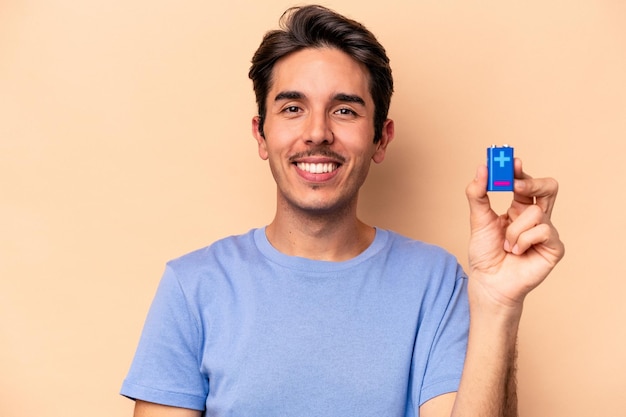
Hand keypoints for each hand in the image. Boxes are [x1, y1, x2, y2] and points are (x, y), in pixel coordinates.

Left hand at [465, 159, 564, 310]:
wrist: (488, 282)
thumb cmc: (485, 253)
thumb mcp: (478, 219)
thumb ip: (478, 194)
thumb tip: (481, 168)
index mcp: (519, 208)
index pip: (525, 182)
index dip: (519, 170)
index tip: (510, 160)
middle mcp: (536, 217)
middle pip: (549, 187)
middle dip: (532, 182)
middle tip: (515, 184)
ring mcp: (547, 232)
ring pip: (536, 212)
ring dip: (514, 229)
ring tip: (508, 245)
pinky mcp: (554, 247)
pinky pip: (543, 231)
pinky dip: (523, 241)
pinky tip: (517, 252)